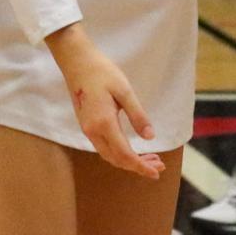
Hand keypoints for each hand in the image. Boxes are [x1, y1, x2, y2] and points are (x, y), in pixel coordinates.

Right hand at [45, 25, 162, 177]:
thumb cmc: (102, 72)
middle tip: (159, 165)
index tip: (157, 172)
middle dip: (138, 166)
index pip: (125, 154)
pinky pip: (104, 148)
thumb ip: (137, 115)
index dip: (141, 166)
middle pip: (117, 159)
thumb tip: (150, 138)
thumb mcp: (125, 91)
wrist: (77, 62)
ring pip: (109, 155)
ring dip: (129, 161)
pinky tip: (131, 149)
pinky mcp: (86, 125)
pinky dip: (120, 153)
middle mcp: (93, 132)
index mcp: (104, 123)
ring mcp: (87, 130)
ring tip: (150, 159)